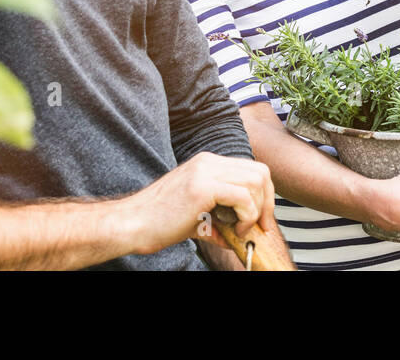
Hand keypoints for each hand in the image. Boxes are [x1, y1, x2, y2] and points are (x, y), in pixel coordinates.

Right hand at [128, 152, 277, 255]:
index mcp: (208, 164)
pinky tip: (234, 230)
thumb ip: (219, 221)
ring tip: (240, 229)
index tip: (263, 221)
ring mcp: (205, 171)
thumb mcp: (196, 217)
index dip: (265, 196)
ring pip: (255, 181)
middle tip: (260, 227)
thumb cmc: (159, 222)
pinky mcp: (202, 187)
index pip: (252, 169)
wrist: (132, 224)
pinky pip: (243, 196)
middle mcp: (209, 162)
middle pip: (260, 172)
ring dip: (256, 210)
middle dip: (267, 203)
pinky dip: (247, 215)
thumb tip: (238, 236)